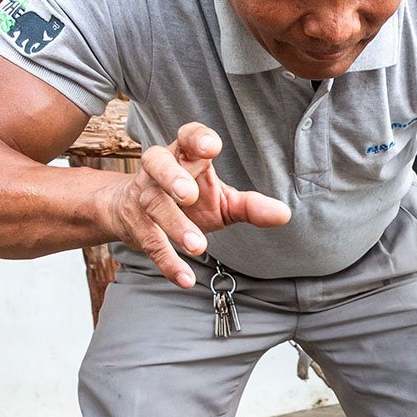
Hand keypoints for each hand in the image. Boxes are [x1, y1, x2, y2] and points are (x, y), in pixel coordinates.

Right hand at [103, 122, 290, 285]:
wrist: (132, 212)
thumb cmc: (188, 200)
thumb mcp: (222, 200)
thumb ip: (251, 206)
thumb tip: (284, 214)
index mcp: (183, 156)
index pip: (187, 137)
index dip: (197, 138)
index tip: (211, 147)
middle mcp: (159, 170)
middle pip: (157, 163)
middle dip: (171, 177)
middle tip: (188, 194)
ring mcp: (145, 197)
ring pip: (154, 205)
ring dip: (174, 225)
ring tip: (198, 246)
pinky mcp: (137, 226)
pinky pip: (151, 243)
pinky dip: (168, 262)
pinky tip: (186, 279)